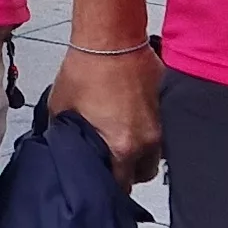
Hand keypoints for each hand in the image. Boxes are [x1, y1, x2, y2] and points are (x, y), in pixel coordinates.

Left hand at [45, 42, 164, 183]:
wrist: (111, 38)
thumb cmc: (86, 70)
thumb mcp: (61, 108)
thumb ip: (64, 135)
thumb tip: (60, 145)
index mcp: (123, 146)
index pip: (123, 185)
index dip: (111, 189)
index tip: (102, 187)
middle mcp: (148, 139)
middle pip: (144, 174)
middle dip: (130, 173)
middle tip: (113, 164)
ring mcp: (161, 123)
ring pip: (155, 153)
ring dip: (141, 153)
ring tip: (122, 142)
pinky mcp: (167, 106)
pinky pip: (160, 130)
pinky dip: (147, 131)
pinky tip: (131, 122)